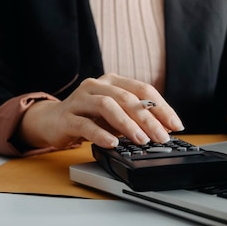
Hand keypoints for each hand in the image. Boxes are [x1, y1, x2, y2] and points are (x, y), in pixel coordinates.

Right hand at [18, 73, 184, 148]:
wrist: (51, 121)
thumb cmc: (87, 117)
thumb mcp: (114, 116)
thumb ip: (134, 118)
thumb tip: (163, 130)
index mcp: (112, 81)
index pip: (142, 89)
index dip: (161, 107)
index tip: (175, 125)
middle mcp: (96, 85)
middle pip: (126, 98)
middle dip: (147, 118)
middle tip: (161, 136)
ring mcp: (80, 100)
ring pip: (107, 106)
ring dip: (127, 124)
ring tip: (141, 140)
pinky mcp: (67, 117)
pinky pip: (85, 124)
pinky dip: (101, 134)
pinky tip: (113, 143)